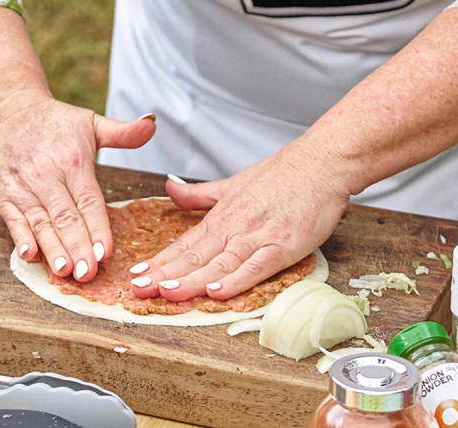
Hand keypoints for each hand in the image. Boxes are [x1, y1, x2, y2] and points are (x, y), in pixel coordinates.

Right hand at [0, 90, 155, 281]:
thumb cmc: (56, 122)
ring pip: (40, 222)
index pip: (88, 200)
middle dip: (77, 247)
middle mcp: (46, 174)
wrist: (8, 109)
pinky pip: (12, 219)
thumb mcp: (91, 122)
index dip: (97, 227)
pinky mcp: (2, 193)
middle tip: (89, 273)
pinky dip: (20, 237)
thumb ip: (123, 132)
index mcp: (72, 160)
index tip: (107, 252)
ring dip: (52, 249)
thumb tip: (152, 123)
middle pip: (65, 217)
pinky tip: (30, 255)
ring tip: (64, 271)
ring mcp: (22, 186)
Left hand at [128, 143, 349, 300]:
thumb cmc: (282, 175)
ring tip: (167, 294)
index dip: (159, 261)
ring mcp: (259, 236)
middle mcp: (235, 227)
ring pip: (220, 263)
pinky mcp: (284, 245)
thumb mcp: (232, 183)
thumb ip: (200, 194)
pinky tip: (217, 292)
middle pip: (195, 256)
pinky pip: (257, 266)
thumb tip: (170, 188)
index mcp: (222, 216)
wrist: (321, 163)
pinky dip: (237, 280)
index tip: (136, 275)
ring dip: (192, 280)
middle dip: (165, 275)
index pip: (184, 244)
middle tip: (138, 289)